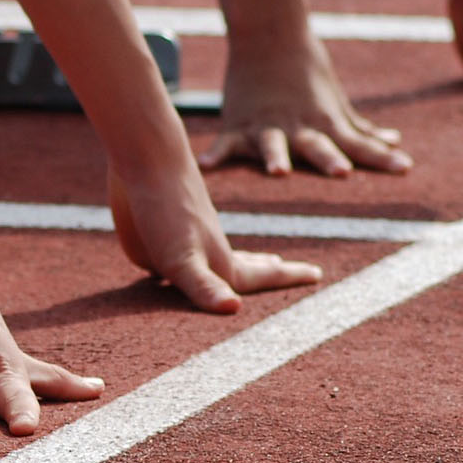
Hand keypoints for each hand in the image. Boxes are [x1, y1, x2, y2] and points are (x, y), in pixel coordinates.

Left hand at [109, 166, 320, 311]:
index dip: (288, 277)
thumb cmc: (165, 211)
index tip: (318, 274)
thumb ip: (204, 287)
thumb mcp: (182, 259)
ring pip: (218, 257)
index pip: (261, 276)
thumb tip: (232, 307)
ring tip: (254, 259)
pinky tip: (180, 257)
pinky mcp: (158, 228)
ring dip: (238, 261)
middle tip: (286, 267)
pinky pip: (181, 250)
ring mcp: (185, 238)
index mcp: (220, 263)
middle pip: (244, 267)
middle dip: (267, 272)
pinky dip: (190, 256)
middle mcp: (206, 251)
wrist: (145, 156)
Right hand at [199, 35, 411, 177]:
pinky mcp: (238, 125)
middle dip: (329, 158)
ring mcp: (267, 126)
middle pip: (317, 145)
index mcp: (325, 123)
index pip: (359, 145)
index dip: (380, 157)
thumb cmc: (307, 74)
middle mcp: (298, 127)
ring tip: (279, 172)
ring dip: (276, 156)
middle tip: (342, 173)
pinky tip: (206, 167)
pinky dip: (216, 154)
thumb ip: (361, 129)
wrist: (270, 36)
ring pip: (273, 144)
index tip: (404, 167)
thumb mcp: (335, 103)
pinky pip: (227, 144)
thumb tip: (394, 141)